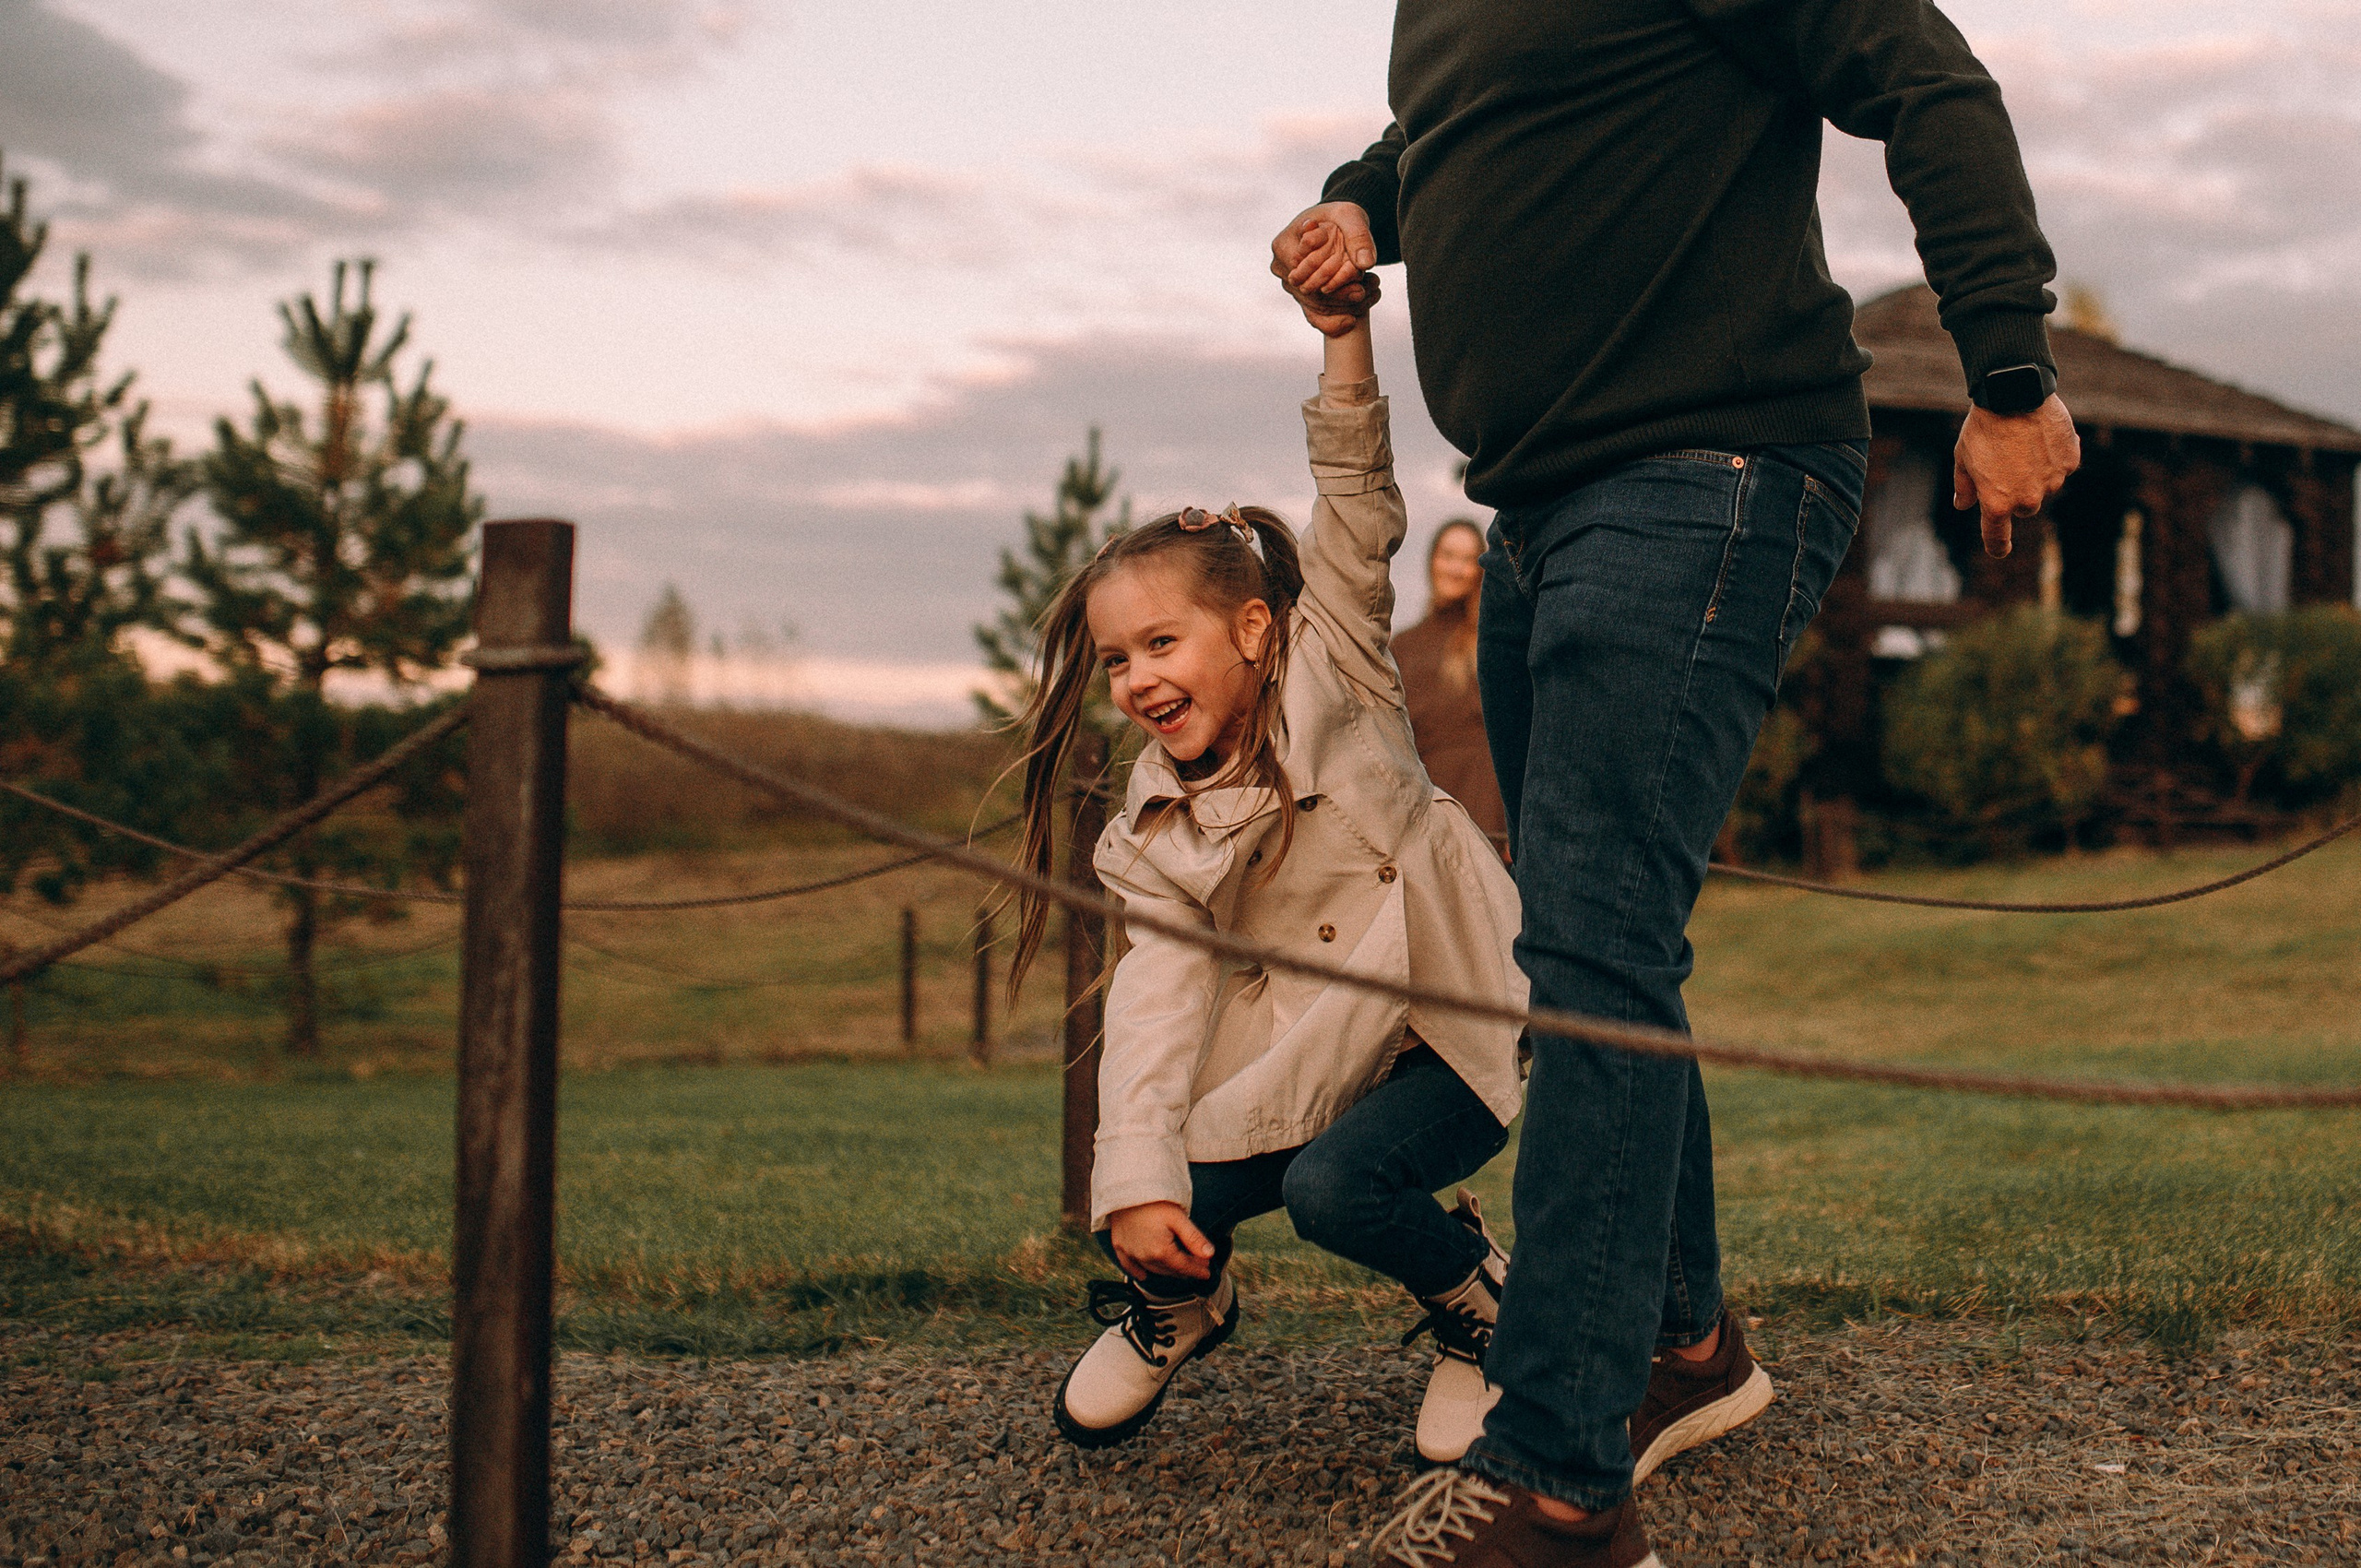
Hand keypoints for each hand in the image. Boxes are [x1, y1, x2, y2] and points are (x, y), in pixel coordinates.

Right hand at [1108, 1201, 1215, 1281]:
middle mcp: (1145, 1257)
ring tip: (1178, 1268)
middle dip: (1185, 1270)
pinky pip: (1129, 1266)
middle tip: (1198, 1266)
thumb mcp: (1178, 1218)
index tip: (1207, 1272)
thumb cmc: (1152, 1201)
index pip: (1184, 1266)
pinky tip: (1143, 1275)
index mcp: (1161, 1251)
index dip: (1197, 1270)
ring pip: (1153, 1269)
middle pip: (1169, 1269)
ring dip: (1167, 1271)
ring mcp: (1130, 1253)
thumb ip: (1194, 1238)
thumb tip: (1209, 1254)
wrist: (1125, 1190)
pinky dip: (1138, 1272)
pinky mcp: (1119, 1246)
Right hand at [1271, 202, 1379, 334]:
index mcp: (1283, 245)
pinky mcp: (1300, 296)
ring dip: (1341, 306)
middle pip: (1308, 291)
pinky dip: (1331, 322)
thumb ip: (1359, 236)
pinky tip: (1351, 321)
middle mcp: (1281, 268)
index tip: (1359, 279)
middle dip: (1339, 295)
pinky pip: (1313, 315)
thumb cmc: (1338, 216)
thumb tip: (1366, 263)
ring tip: (1367, 297)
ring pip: (1314, 305)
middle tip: (1366, 291)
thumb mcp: (1351, 216)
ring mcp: (1289, 284)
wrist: (1335, 225)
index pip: (1304, 270)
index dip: (1331, 277)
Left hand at [1953, 396, 2080, 557]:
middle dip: (2016, 492)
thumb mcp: (1963, 458)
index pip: (1996, 537)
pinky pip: (2062, 467)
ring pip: (2044, 487)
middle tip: (2006, 464)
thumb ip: (1965, 486)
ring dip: (2036, 474)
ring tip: (2023, 445)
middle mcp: (2027, 499)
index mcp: (1996, 503)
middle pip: (2024, 508)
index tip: (1999, 550)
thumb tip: (1963, 506)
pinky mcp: (2070, 463)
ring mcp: (2051, 482)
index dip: (1997, 546)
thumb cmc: (1983, 428)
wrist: (2014, 394)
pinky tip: (2042, 437)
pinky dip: (2054, 457)